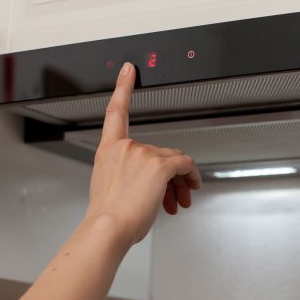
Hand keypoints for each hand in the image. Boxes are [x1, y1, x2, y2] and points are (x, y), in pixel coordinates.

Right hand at [84, 62, 200, 245]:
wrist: (107, 229)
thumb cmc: (107, 216)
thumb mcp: (111, 190)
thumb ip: (128, 177)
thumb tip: (151, 185)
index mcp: (107, 151)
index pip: (115, 111)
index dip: (123, 87)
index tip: (130, 70)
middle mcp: (124, 147)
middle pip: (159, 152)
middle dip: (169, 176)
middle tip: (174, 198)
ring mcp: (141, 154)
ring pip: (173, 162)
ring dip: (179, 182)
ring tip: (178, 202)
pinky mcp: (159, 165)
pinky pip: (185, 165)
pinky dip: (192, 177)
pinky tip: (191, 187)